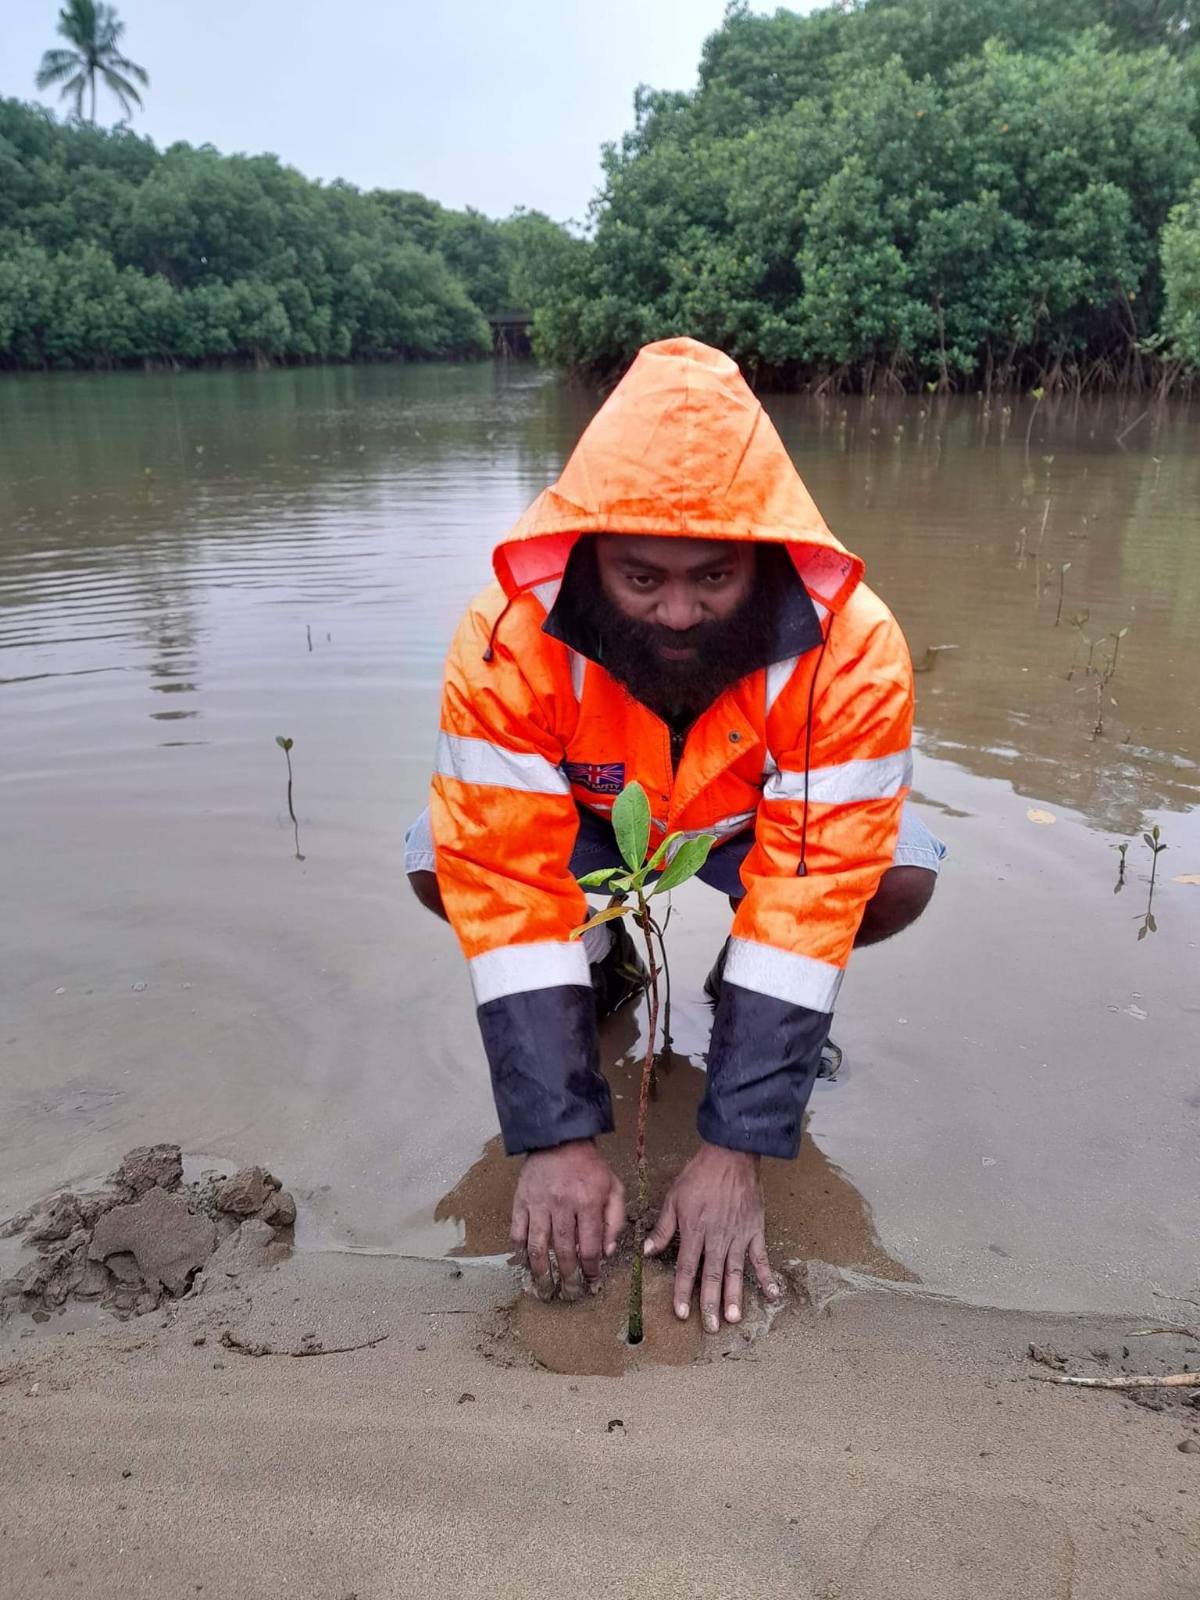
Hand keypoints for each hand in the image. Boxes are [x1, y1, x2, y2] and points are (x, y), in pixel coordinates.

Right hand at [511, 1139, 625, 1301]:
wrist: (560, 1139)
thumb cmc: (590, 1167)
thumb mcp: (614, 1188)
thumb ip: (614, 1220)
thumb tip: (607, 1252)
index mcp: (587, 1203)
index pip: (589, 1247)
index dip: (590, 1270)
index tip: (592, 1282)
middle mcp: (562, 1205)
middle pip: (563, 1252)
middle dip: (567, 1278)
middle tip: (570, 1294)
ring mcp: (538, 1204)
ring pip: (537, 1247)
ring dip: (541, 1273)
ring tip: (545, 1290)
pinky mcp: (521, 1200)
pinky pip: (517, 1231)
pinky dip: (520, 1251)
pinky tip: (525, 1264)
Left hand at [644, 1141, 779, 1331]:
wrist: (730, 1156)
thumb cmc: (699, 1175)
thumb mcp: (674, 1197)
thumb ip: (663, 1227)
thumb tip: (647, 1251)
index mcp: (695, 1230)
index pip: (687, 1268)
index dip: (683, 1292)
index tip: (682, 1314)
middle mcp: (717, 1237)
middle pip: (712, 1276)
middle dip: (711, 1303)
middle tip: (712, 1328)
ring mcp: (738, 1235)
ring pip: (735, 1271)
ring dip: (735, 1296)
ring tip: (735, 1319)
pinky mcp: (755, 1230)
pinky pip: (761, 1257)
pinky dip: (767, 1276)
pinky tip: (773, 1295)